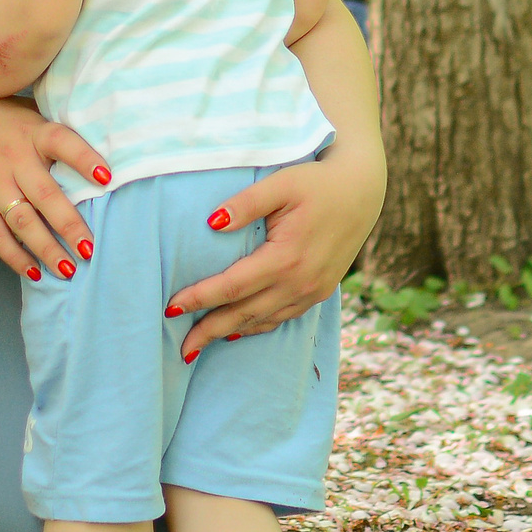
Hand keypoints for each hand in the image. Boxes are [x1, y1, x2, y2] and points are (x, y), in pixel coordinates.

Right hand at [0, 92, 109, 282]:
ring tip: (68, 269)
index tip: (107, 178)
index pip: (62, 143)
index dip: (85, 160)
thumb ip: (45, 127)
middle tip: (90, 250)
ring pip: (23, 222)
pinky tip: (33, 271)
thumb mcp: (16, 110)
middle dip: (70, 225)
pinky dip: (14, 256)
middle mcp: (12, 158)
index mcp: (29, 132)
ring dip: (47, 249)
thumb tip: (90, 138)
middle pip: (46, 195)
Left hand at [168, 135, 384, 350]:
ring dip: (231, 333)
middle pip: (245, 314)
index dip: (200, 298)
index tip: (170, 307)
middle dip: (209, 331)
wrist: (361, 190)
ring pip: (264, 321)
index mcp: (286, 258)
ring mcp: (313, 290)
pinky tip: (239, 331)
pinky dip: (258, 327)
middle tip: (180, 349)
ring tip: (201, 344)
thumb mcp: (279, 184)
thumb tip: (211, 222)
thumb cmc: (315, 182)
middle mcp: (300, 282)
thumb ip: (245, 203)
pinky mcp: (321, 291)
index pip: (232, 286)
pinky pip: (283, 317)